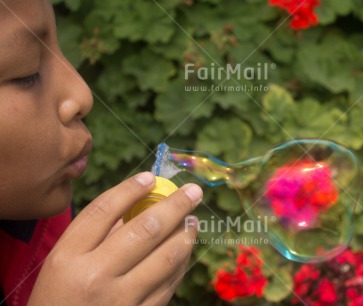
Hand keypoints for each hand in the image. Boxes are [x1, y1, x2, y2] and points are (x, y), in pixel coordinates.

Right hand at [28, 172, 201, 305]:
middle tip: (193, 191)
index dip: (130, 189)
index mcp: (68, 257)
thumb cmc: (59, 296)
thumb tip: (140, 203)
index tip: (150, 177)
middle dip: (175, 205)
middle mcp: (94, 276)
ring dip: (185, 234)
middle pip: (144, 229)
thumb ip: (95, 233)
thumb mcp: (62, 261)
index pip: (104, 211)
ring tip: (193, 220)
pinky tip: (184, 248)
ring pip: (166, 257)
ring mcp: (120, 300)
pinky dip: (181, 261)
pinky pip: (169, 283)